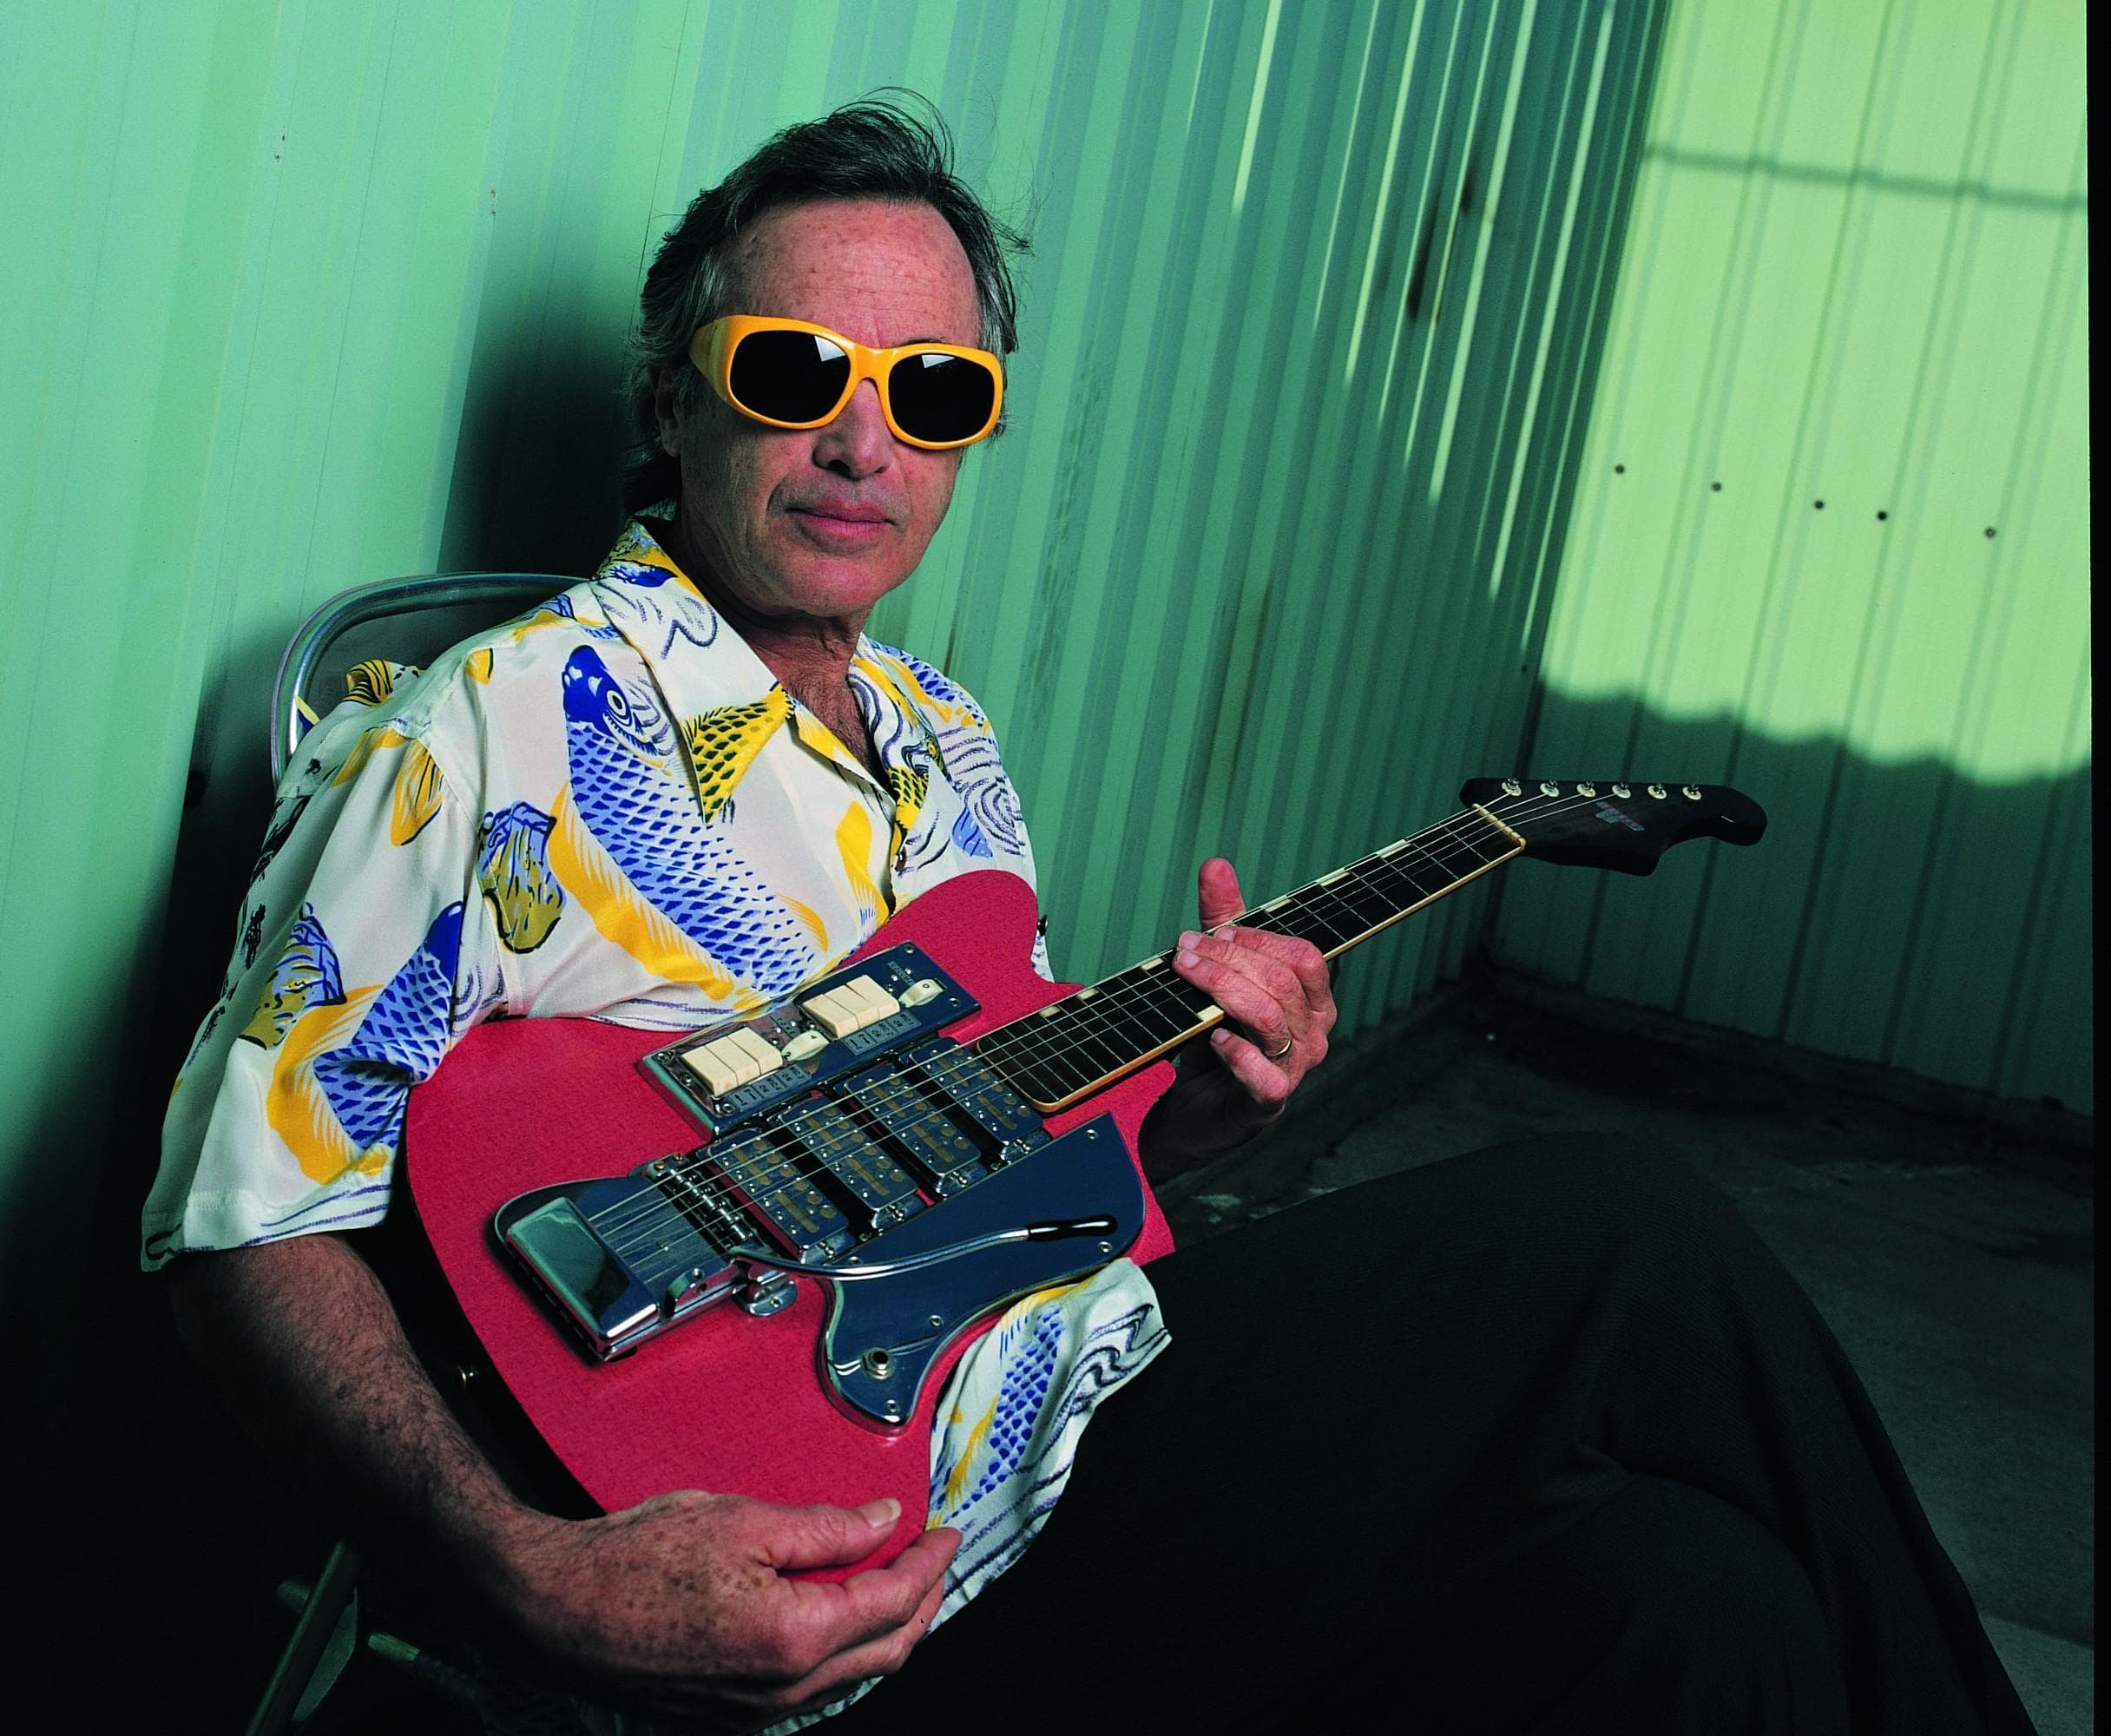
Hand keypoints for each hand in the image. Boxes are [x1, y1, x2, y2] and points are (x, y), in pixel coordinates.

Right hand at [495, 1490, 959, 1730]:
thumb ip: (827, 1526)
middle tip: (935, 1557)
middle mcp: (782, 1689)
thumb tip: (884, 1519)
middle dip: (923, 1599)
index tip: (946, 1532)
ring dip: (887, 1629)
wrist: (556, 1610)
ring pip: (853, 1675)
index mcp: (793, 1637)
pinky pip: (813, 1690)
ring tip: (899, 1581)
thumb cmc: (634, 1562)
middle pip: (887, 1649)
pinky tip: (840, 1618)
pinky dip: (844, 1652)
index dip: (929, 1562)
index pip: (893, 1599)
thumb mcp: (742, 1519)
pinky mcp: (731, 1717)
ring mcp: (756, 1713)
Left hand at [1143, 857, 1335, 1172]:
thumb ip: (1223, 922)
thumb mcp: (1220, 972)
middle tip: (1185, 951)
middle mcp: (1314, 1032)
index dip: (1257, 939)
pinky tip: (1209, 1034)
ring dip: (1222, 989)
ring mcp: (1296, 1068)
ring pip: (1271, 1018)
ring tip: (1187, 976)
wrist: (1196, 1104)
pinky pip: (1263, 1073)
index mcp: (1312, 998)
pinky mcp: (1269, 1100)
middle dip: (1229, 959)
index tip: (1212, 932)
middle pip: (1284, 982)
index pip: (1302, 956)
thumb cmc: (1217, 1034)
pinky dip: (1235, 1050)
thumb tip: (1216, 864)